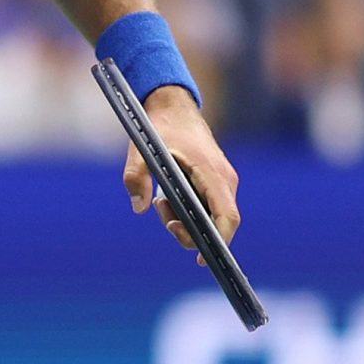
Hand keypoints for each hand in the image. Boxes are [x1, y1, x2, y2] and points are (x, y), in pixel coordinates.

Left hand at [124, 86, 240, 251]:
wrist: (172, 104)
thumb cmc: (160, 126)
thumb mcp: (141, 148)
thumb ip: (136, 176)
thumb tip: (139, 208)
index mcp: (212, 173)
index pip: (227, 217)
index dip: (219, 242)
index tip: (202, 259)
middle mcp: (224, 180)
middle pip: (218, 223)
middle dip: (191, 231)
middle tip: (166, 220)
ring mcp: (221, 181)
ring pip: (210, 217)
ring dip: (184, 219)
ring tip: (161, 202)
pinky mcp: (214, 182)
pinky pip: (206, 207)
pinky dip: (187, 211)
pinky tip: (167, 199)